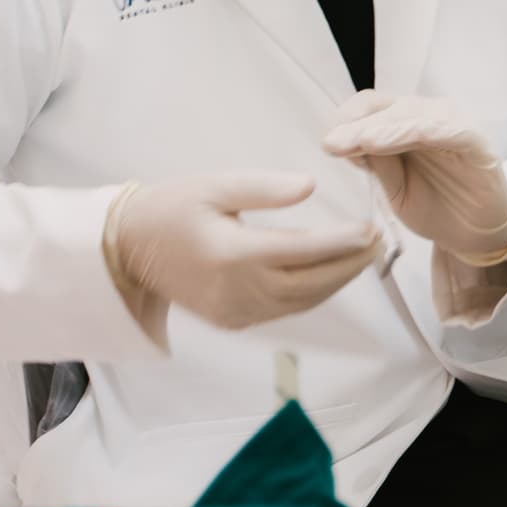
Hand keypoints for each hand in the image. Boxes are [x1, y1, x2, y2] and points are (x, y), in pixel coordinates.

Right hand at [107, 174, 381, 333]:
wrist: (127, 249)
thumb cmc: (171, 208)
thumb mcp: (215, 186)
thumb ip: (265, 188)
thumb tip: (309, 186)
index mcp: (232, 254)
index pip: (303, 250)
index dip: (342, 242)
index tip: (372, 229)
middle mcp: (237, 290)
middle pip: (311, 282)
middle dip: (350, 264)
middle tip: (379, 241)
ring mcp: (235, 311)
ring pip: (303, 301)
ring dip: (337, 281)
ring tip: (364, 256)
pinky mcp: (234, 321)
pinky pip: (285, 310)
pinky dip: (313, 293)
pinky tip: (330, 273)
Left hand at [322, 91, 506, 264]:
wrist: (476, 235)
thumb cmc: (436, 207)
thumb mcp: (395, 190)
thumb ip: (377, 164)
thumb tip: (341, 141)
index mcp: (407, 124)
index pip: (373, 107)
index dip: (347, 119)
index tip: (328, 143)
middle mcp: (430, 117)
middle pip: (388, 108)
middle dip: (356, 125)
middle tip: (331, 144)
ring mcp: (453, 126)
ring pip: (412, 114)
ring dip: (380, 128)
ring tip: (356, 143)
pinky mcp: (475, 141)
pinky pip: (445, 129)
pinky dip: (414, 131)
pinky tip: (385, 144)